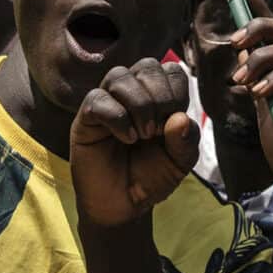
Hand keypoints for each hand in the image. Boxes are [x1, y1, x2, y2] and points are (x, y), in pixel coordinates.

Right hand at [70, 58, 200, 229]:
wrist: (125, 206)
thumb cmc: (152, 177)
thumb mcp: (180, 162)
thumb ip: (186, 140)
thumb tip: (179, 118)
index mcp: (158, 97)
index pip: (171, 70)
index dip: (176, 92)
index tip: (174, 123)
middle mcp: (132, 94)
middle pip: (147, 66)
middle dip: (159, 96)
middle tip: (158, 131)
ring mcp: (107, 103)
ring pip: (119, 76)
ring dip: (139, 105)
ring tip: (143, 135)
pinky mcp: (85, 119)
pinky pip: (97, 100)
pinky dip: (117, 117)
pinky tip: (127, 139)